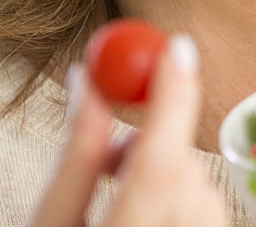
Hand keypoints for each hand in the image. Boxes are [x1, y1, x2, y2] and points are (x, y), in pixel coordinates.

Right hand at [31, 34, 226, 226]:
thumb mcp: (50, 225)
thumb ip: (74, 156)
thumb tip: (87, 80)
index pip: (160, 161)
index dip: (171, 98)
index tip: (175, 46)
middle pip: (180, 165)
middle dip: (148, 145)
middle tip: (108, 165)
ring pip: (194, 179)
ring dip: (161, 176)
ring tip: (119, 209)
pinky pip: (205, 202)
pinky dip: (179, 198)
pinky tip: (148, 221)